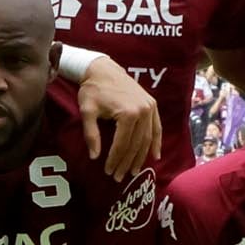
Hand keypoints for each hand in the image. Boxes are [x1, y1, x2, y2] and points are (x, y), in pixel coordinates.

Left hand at [72, 56, 158, 174]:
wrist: (103, 68)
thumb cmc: (93, 89)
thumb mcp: (87, 111)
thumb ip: (91, 135)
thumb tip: (94, 157)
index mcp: (128, 114)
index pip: (122, 144)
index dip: (115, 160)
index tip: (108, 171)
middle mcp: (143, 111)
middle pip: (135, 144)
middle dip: (127, 162)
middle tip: (118, 176)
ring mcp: (150, 108)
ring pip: (147, 139)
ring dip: (141, 157)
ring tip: (133, 171)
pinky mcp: (152, 105)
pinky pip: (157, 128)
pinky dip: (156, 142)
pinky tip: (155, 156)